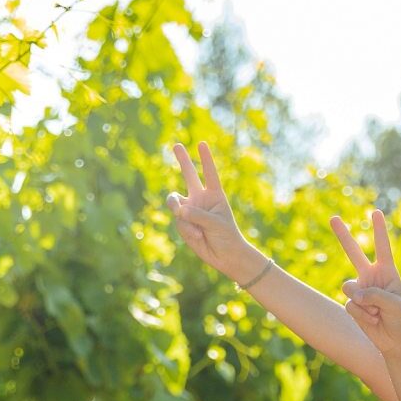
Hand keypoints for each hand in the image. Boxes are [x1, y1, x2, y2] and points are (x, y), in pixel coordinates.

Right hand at [166, 142, 265, 279]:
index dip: (205, 159)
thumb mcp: (216, 223)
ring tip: (185, 217)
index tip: (201, 144)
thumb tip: (179, 210)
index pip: (209, 174)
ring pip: (174, 201)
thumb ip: (197, 214)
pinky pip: (178, 221)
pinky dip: (187, 229)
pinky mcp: (182, 222)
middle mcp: (200, 199)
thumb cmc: (227, 236)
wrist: (224, 256)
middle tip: (176, 144)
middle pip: (189, 175)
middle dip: (183, 160)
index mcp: (215, 195)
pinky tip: (198, 237)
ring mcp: (190, 210)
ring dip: (178, 209)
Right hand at [331, 209, 400, 358]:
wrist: (396, 341)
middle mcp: (372, 277)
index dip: (379, 230)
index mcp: (387, 272)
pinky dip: (362, 315)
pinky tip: (373, 320)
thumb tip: (354, 294)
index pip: (382, 248)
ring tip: (377, 312)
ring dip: (363, 302)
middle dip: (343, 235)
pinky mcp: (353, 304)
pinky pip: (351, 305)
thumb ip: (374, 294)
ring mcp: (361, 290)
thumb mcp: (394, 304)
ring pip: (349, 287)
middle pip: (354, 253)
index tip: (376, 212)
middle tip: (333, 217)